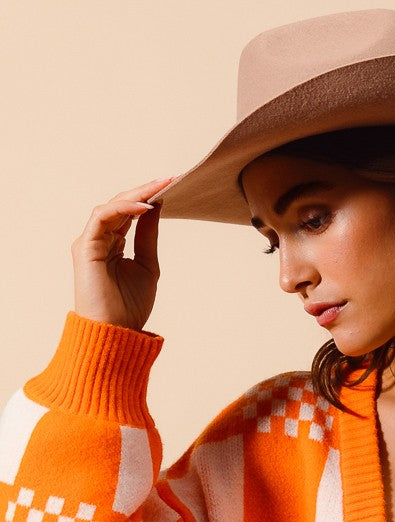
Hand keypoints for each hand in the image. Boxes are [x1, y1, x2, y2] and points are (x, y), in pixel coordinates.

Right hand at [71, 176, 180, 330]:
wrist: (115, 333)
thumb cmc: (129, 307)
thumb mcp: (147, 265)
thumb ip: (148, 236)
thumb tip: (156, 207)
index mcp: (113, 244)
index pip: (130, 213)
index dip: (149, 198)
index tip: (172, 187)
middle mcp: (99, 239)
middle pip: (121, 205)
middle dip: (146, 190)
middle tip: (171, 178)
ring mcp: (90, 241)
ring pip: (111, 206)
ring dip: (136, 194)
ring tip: (161, 187)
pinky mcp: (84, 246)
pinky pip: (102, 216)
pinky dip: (123, 208)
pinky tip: (145, 207)